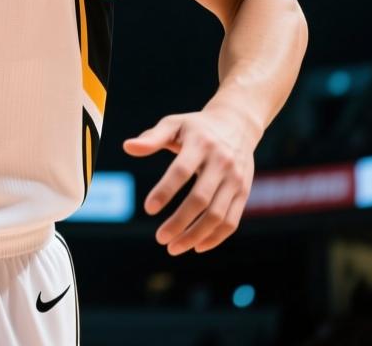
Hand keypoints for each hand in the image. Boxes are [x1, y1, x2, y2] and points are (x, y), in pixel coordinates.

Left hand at [122, 106, 258, 254]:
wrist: (237, 124)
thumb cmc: (196, 127)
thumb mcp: (174, 124)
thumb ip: (152, 138)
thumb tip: (127, 147)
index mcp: (201, 144)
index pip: (181, 171)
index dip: (165, 191)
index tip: (148, 209)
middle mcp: (222, 162)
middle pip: (200, 198)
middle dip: (179, 222)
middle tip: (160, 238)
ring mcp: (236, 179)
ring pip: (217, 215)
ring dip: (195, 235)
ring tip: (173, 247)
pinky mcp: (244, 192)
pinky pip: (232, 220)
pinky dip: (216, 237)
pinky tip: (197, 246)